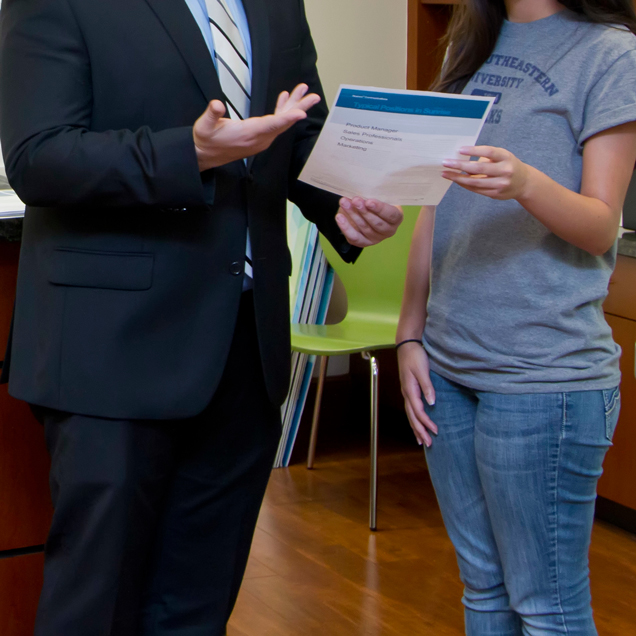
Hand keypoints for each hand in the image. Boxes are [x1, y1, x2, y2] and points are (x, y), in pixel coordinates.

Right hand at [193, 84, 320, 170]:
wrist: (205, 155)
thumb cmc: (205, 139)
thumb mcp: (204, 126)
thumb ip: (212, 114)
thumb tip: (216, 104)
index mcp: (248, 134)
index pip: (271, 125)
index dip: (287, 118)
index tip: (302, 113)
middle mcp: (259, 138)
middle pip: (283, 122)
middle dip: (299, 108)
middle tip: (313, 96)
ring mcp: (261, 139)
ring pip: (282, 122)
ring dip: (293, 106)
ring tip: (305, 91)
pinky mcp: (260, 137)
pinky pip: (275, 124)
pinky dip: (282, 111)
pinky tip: (285, 98)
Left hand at [336, 198, 402, 246]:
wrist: (365, 209)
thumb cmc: (375, 200)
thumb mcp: (378, 195)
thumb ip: (374, 194)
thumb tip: (363, 190)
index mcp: (395, 218)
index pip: (390, 215)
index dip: (380, 208)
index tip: (369, 201)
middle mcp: (388, 230)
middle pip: (377, 223)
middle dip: (364, 211)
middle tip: (355, 200)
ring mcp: (376, 238)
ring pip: (364, 229)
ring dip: (353, 215)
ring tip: (344, 203)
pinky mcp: (364, 242)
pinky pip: (354, 237)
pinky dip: (346, 227)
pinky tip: (340, 217)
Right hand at [397, 342, 437, 446]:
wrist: (406, 345)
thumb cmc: (415, 356)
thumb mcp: (422, 370)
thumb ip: (427, 386)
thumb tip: (432, 403)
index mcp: (410, 390)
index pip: (418, 411)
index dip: (427, 423)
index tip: (436, 431)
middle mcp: (406, 393)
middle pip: (412, 417)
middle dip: (419, 431)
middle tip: (428, 444)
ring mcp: (406, 392)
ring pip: (410, 415)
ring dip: (416, 428)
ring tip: (421, 440)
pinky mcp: (408, 389)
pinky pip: (410, 409)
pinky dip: (414, 419)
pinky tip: (417, 422)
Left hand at [442, 146, 530, 200]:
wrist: (524, 183)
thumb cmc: (508, 165)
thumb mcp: (502, 156)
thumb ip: (486, 156)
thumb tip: (461, 156)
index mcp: (506, 157)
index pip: (489, 152)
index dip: (474, 150)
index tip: (460, 150)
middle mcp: (504, 171)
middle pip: (478, 168)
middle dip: (460, 165)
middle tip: (446, 162)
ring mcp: (500, 184)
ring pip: (474, 182)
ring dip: (457, 178)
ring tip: (446, 173)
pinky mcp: (495, 194)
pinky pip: (476, 189)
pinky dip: (464, 184)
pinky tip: (456, 179)